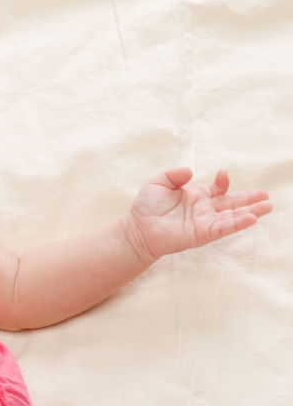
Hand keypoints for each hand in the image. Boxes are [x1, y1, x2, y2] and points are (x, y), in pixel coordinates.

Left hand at [124, 167, 271, 262]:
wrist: (138, 228)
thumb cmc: (146, 207)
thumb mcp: (158, 183)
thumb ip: (173, 175)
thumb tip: (190, 171)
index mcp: (196, 196)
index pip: (218, 189)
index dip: (223, 181)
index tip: (223, 174)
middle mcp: (204, 209)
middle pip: (232, 203)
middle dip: (249, 199)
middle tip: (266, 195)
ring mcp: (205, 222)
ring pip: (232, 216)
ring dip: (250, 212)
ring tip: (267, 206)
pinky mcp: (203, 234)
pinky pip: (224, 228)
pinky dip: (237, 223)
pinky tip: (251, 218)